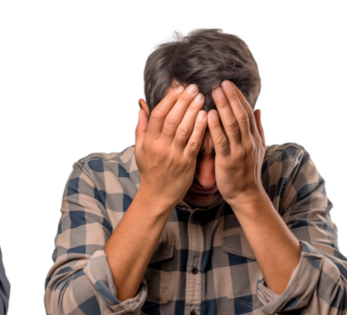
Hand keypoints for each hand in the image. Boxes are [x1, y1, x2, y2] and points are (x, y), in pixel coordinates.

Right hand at [134, 83, 208, 208]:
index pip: (157, 116)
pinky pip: (194, 143)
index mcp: (148, 142)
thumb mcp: (139, 149)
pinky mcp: (186, 163)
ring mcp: (173, 155)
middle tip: (193, 87)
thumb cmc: (150, 171)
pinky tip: (206, 116)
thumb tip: (141, 107)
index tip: (178, 88)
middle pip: (171, 119)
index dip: (168, 100)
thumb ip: (141, 128)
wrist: (157, 195)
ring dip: (193, 111)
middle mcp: (160, 147)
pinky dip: (200, 129)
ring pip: (184, 129)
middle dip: (183, 101)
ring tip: (201, 97)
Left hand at [207, 80, 266, 204]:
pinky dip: (216, 126)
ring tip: (214, 92)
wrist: (246, 194)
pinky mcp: (228, 160)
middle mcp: (248, 141)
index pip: (246, 112)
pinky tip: (209, 115)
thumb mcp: (258, 148)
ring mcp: (239, 150)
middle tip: (221, 82)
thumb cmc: (247, 170)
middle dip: (231, 97)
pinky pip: (221, 140)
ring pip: (232, 124)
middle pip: (240, 114)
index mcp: (254, 137)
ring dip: (223, 106)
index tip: (228, 83)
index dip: (238, 97)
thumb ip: (258, 128)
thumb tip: (259, 109)